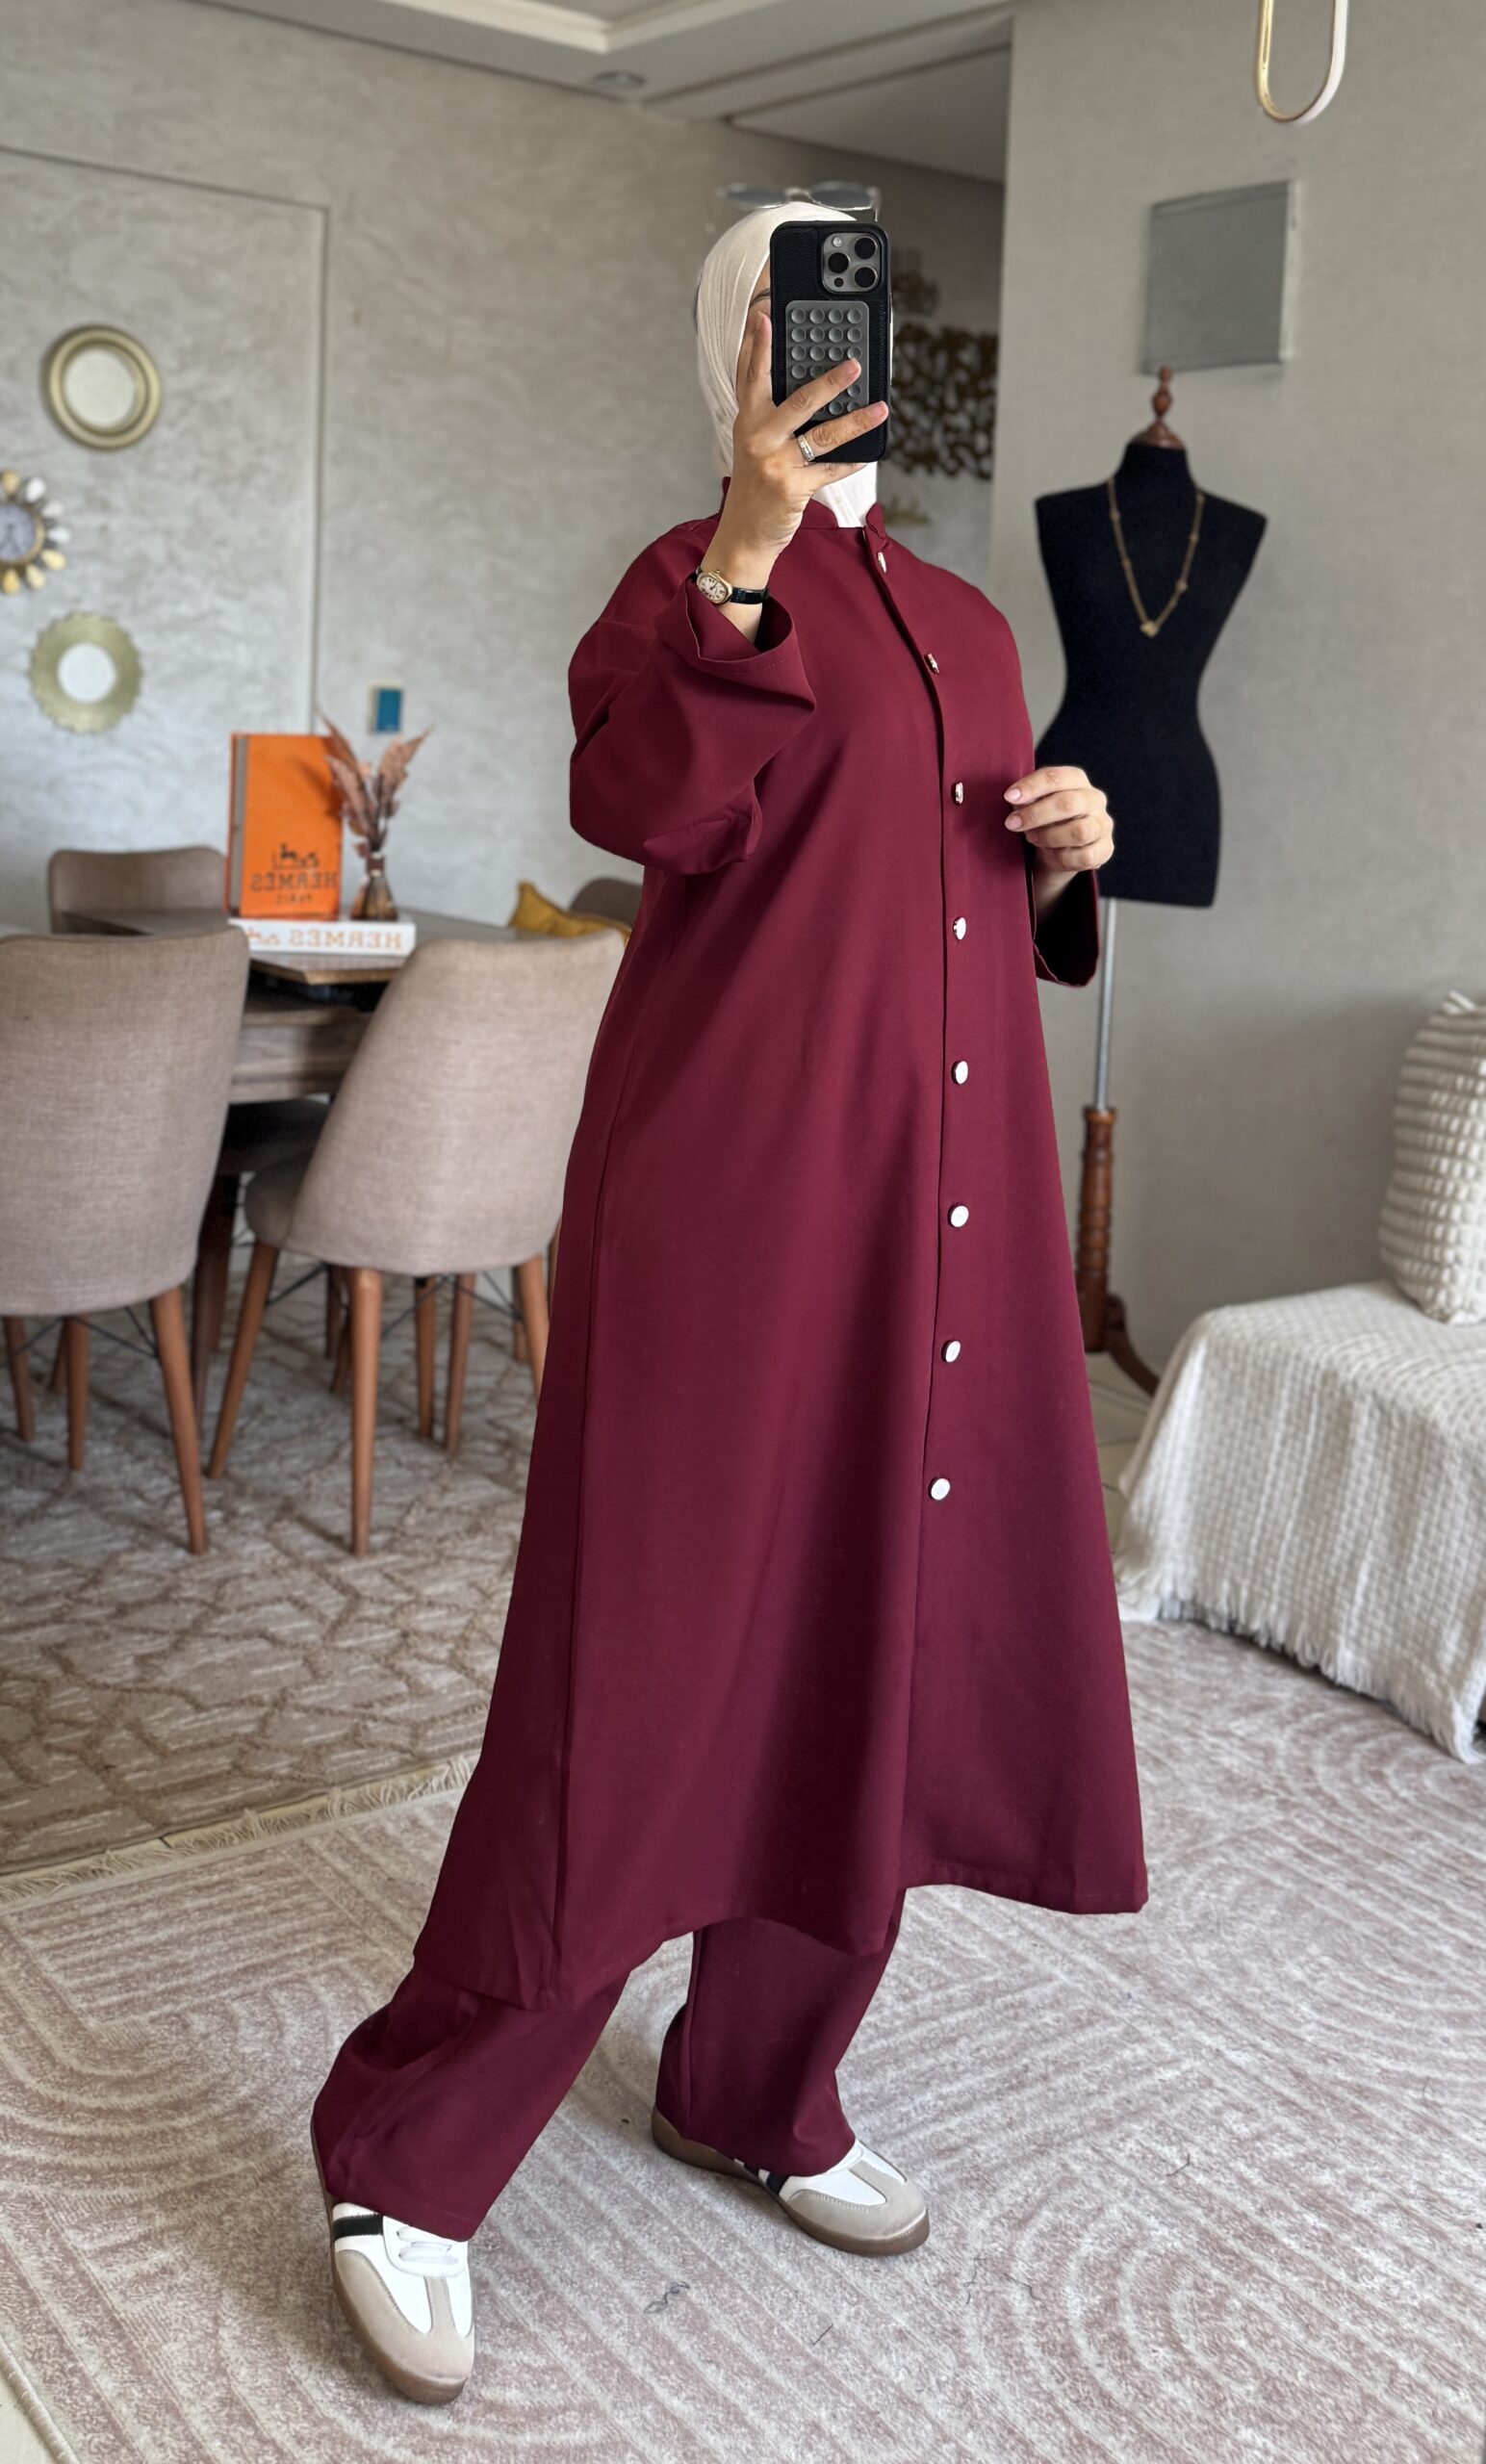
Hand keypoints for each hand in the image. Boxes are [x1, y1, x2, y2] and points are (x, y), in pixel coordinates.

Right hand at [704, 308, 887, 588]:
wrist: (744, 534)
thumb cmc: (755, 485)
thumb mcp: (752, 444)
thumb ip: (768, 413)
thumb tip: (808, 385)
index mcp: (748, 420)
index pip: (750, 374)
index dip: (756, 344)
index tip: (764, 314)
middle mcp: (758, 437)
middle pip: (797, 401)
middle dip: (828, 382)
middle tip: (854, 364)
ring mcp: (775, 463)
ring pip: (822, 435)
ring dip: (855, 421)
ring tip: (880, 408)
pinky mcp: (792, 488)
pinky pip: (830, 470)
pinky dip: (851, 462)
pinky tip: (869, 453)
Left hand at [1003, 766, 1113, 881]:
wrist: (1062, 850)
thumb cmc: (1046, 820)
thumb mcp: (1034, 804)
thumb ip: (1026, 799)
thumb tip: (1015, 799)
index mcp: (1077, 780)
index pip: (1056, 777)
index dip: (1032, 786)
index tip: (1009, 797)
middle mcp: (1094, 799)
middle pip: (1067, 803)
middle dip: (1035, 814)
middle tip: (1012, 823)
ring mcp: (1102, 824)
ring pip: (1078, 832)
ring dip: (1049, 837)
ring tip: (1032, 838)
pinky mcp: (1105, 848)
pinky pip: (1084, 856)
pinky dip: (1062, 858)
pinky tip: (1051, 855)